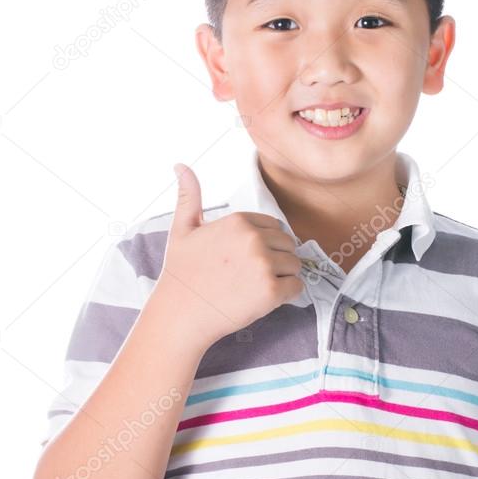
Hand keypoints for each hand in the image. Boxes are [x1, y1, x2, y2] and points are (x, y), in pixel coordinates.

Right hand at [152, 162, 304, 352]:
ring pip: (295, 265)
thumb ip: (189, 196)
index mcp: (239, 221)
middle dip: (277, 259)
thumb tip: (180, 165)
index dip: (266, 243)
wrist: (180, 314)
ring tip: (258, 287)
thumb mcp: (182, 229)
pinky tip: (266, 298)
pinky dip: (288, 294)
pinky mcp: (271, 291)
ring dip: (284, 276)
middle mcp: (254, 239)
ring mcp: (264, 265)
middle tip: (253, 276)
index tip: (249, 259)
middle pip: (288, 244)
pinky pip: (297, 287)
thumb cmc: (181, 274)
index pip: (274, 226)